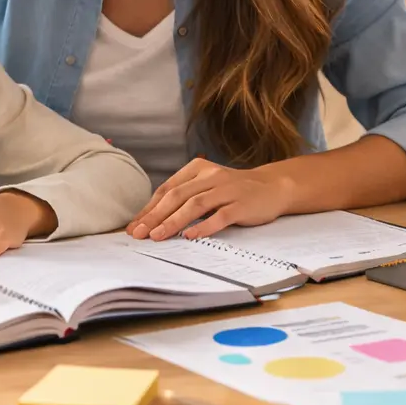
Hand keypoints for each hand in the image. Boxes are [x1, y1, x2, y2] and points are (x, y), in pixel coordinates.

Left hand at [126, 159, 294, 240]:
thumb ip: (184, 196)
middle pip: (177, 196)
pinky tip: (190, 236)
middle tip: (138, 233)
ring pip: (195, 205)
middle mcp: (211, 176)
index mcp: (197, 168)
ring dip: (173, 222)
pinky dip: (204, 226)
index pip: (167, 189)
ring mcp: (227, 189)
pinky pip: (220, 216)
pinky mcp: (242, 204)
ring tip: (157, 236)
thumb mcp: (206, 185)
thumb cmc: (232, 190)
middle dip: (155, 216)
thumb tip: (151, 219)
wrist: (272, 186)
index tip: (134, 225)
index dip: (149, 208)